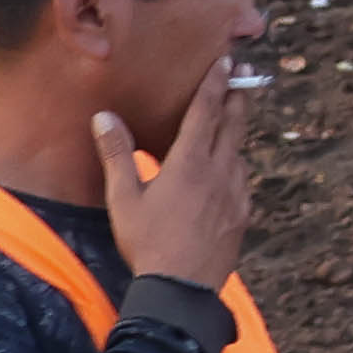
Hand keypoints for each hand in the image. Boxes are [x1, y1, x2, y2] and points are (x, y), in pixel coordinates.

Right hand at [101, 71, 250, 291]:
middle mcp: (219, 172)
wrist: (182, 290)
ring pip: (239, 153)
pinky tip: (228, 170)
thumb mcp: (124, 198)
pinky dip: (235, 165)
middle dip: (239, 96)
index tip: (229, 61)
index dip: (217, 83)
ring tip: (233, 118)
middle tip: (248, 73)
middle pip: (233, 124)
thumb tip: (104, 116)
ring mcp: (236, 195)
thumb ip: (117, 154)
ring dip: (237, 132)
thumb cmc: (148, 243)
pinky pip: (241, 180)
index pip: (207, 111)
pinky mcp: (242, 215)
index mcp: (190, 163)